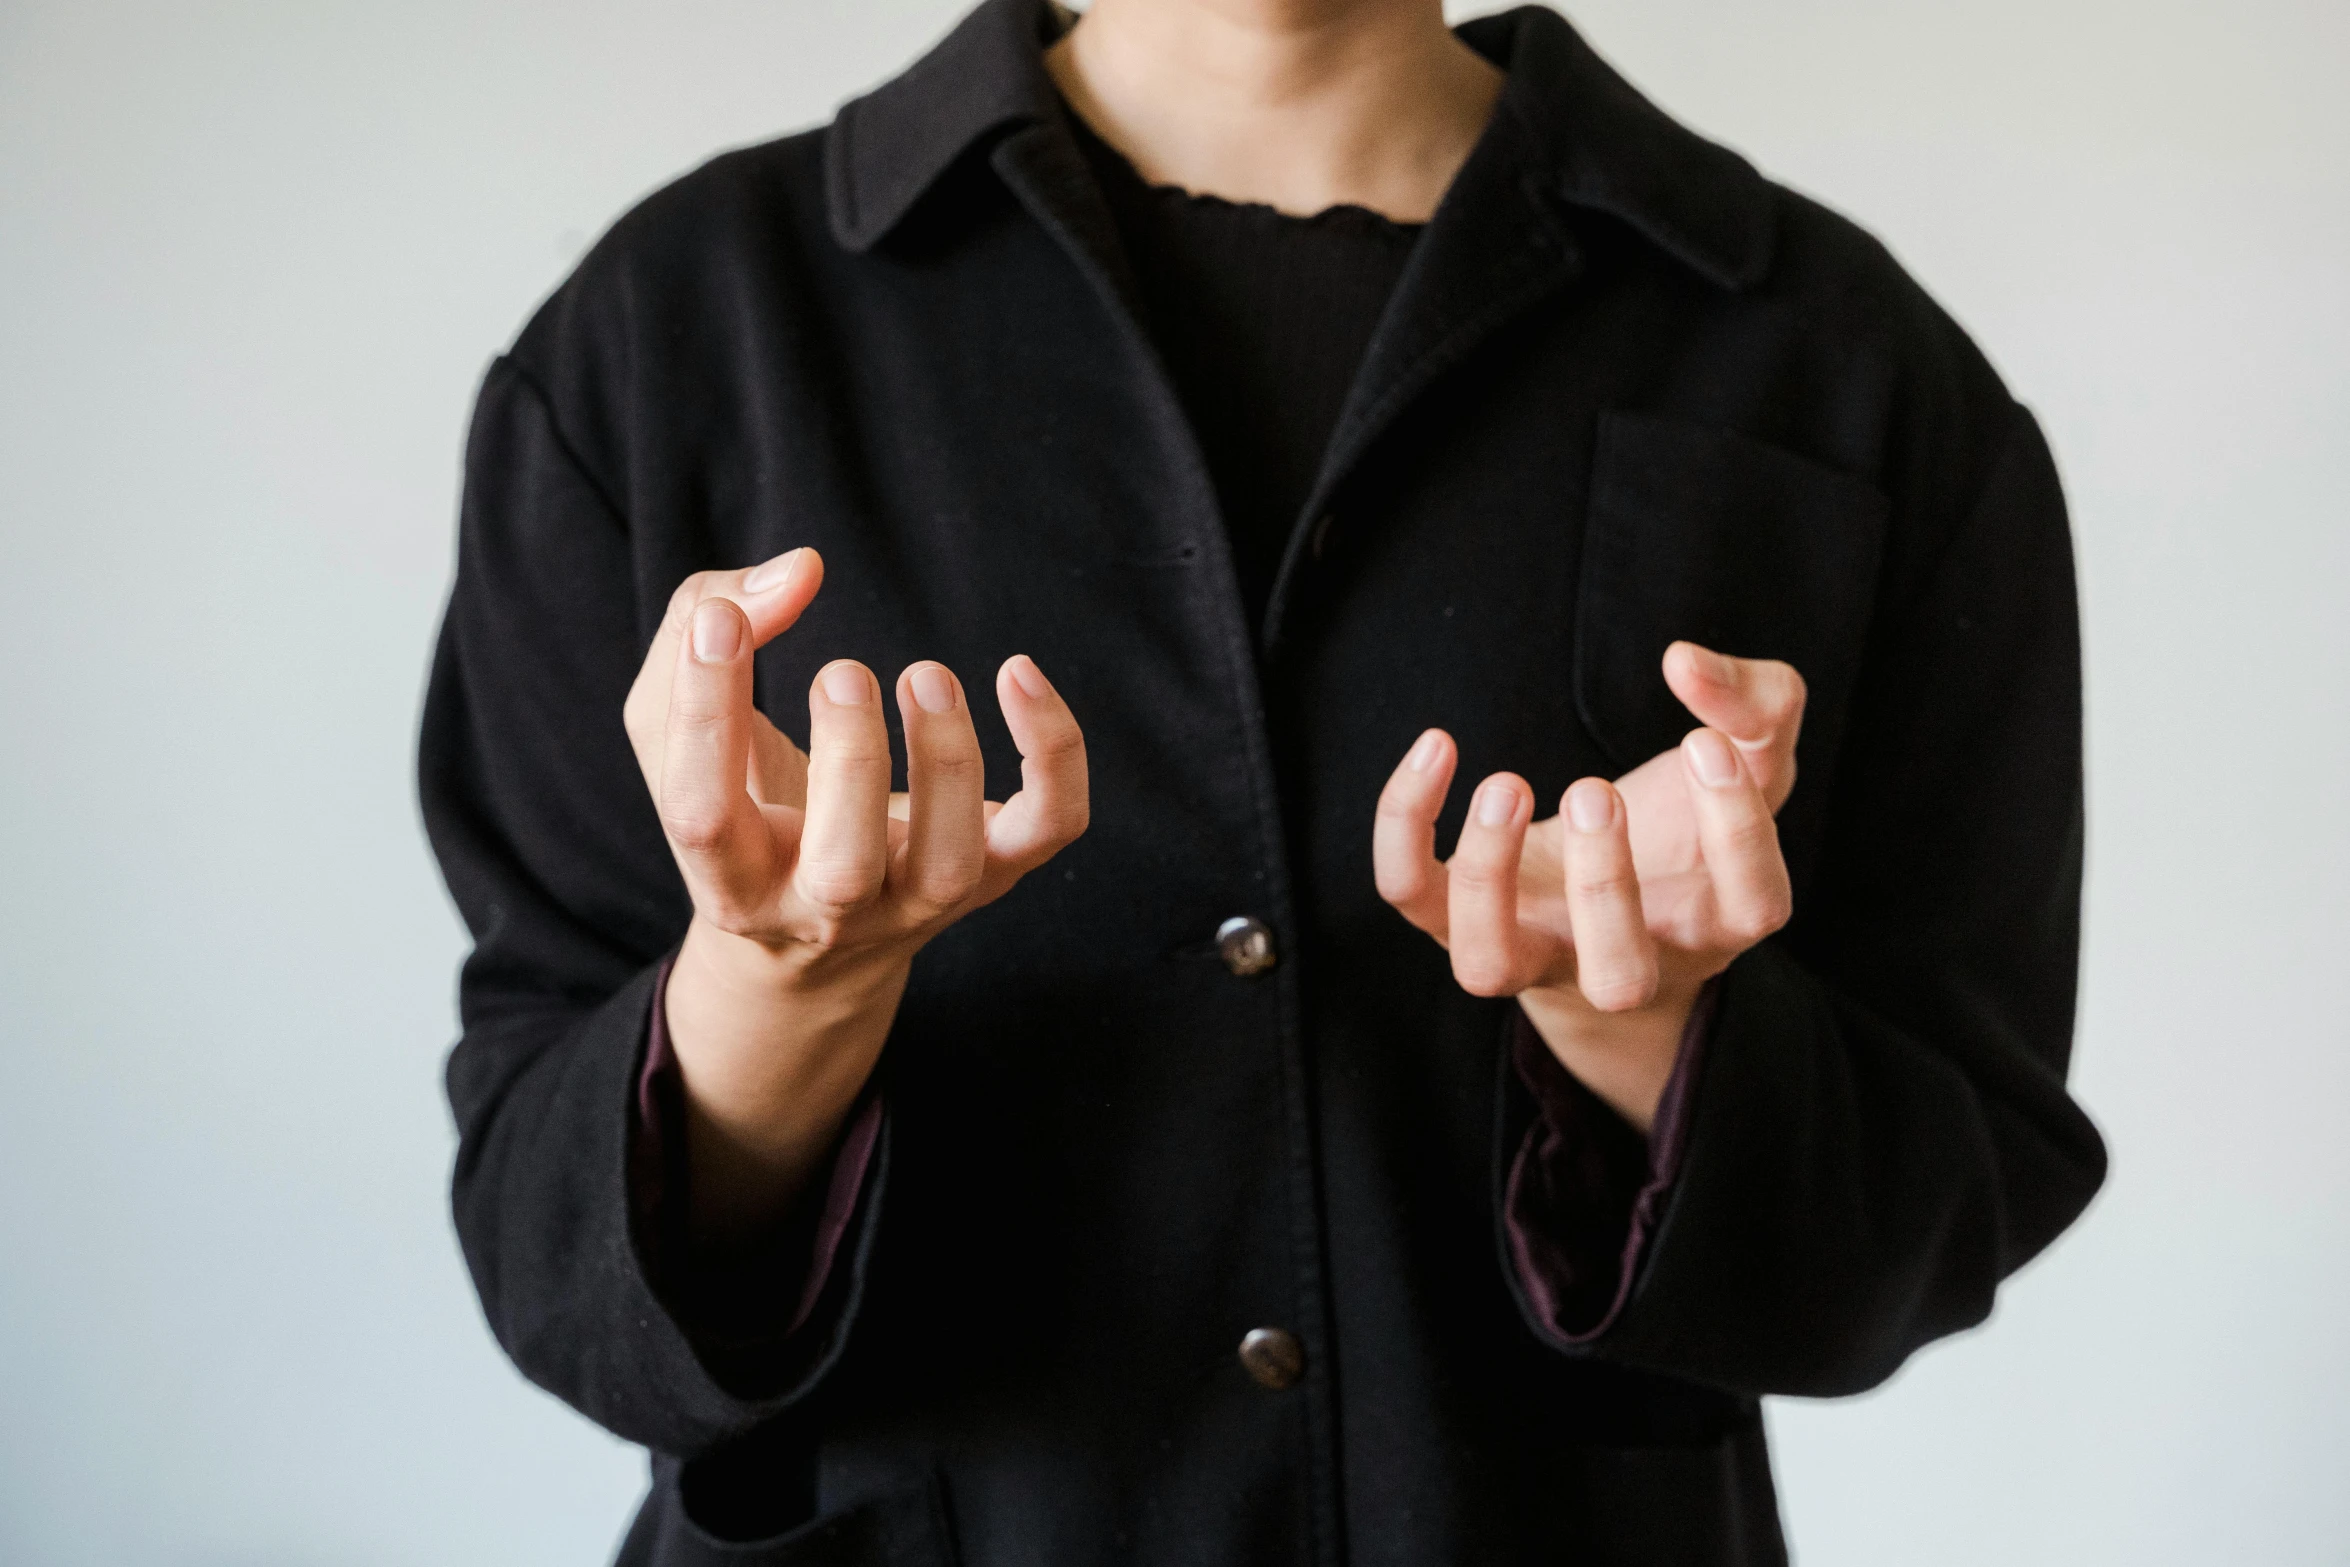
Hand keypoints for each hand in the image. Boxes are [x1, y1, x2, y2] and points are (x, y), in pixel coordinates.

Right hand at [622, 547, 1090, 1241]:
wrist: (823, 938)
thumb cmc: (744, 803)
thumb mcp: (681, 727)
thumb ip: (704, 626)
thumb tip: (799, 572)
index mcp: (731, 882)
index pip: (704, 816)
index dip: (704, 715)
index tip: (720, 624)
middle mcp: (826, 911)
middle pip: (844, 869)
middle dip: (851, 763)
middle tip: (842, 674)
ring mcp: (920, 902)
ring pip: (950, 862)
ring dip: (946, 758)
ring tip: (922, 674)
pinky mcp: (998, 873)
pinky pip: (1051, 824)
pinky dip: (1053, 751)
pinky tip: (1018, 675)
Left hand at [1372, 642, 1802, 1131]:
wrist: (1592, 915)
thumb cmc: (1676, 832)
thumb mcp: (1746, 764)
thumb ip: (1756, 707)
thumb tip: (1685, 661)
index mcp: (1707, 924)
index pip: (1752, 908)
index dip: (1737, 830)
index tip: (1703, 743)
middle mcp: (1616, 961)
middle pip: (1619, 977)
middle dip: (1604, 887)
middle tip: (1595, 790)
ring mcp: (1526, 949)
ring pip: (1490, 964)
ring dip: (1488, 874)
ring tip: (1507, 783)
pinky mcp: (1451, 918)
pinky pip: (1407, 890)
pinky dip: (1405, 823)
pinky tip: (1437, 747)